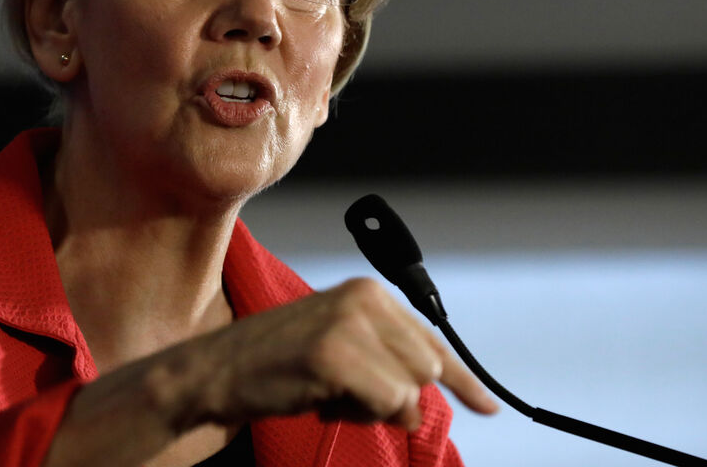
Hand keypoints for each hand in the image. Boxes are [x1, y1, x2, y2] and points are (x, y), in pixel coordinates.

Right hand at [168, 277, 497, 431]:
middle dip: (398, 398)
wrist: (217, 371)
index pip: (432, 340)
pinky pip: (386, 401)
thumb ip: (387, 356)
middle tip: (350, 398)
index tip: (490, 407)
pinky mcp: (336, 354)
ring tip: (333, 395)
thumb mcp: (340, 344)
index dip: (464, 380)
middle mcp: (363, 298)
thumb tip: (442, 388)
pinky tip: (324, 401)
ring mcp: (349, 324)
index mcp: (367, 292)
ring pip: (411, 388)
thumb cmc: (278, 364)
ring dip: (376, 409)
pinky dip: (360, 414)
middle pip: (427, 369)